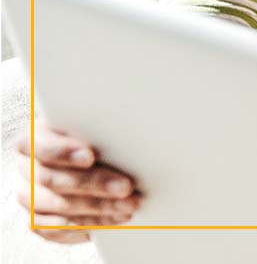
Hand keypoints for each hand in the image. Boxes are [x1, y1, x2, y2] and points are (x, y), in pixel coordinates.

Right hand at [14, 120, 140, 242]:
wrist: (90, 161)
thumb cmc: (95, 137)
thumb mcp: (95, 127)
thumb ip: (100, 130)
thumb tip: (129, 132)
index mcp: (35, 138)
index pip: (38, 145)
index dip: (62, 152)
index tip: (90, 156)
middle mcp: (27, 167)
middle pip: (52, 179)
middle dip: (93, 184)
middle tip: (126, 187)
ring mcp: (29, 196)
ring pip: (57, 206)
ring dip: (97, 208)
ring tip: (128, 206)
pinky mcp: (37, 220)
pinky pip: (56, 229)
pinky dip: (87, 225)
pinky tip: (111, 220)